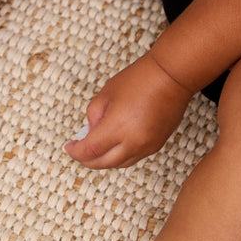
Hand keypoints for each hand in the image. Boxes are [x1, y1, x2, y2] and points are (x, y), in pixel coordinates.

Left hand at [65, 52, 193, 168]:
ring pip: (120, 164)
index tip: (69, 147)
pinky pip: (134, 158)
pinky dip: (120, 156)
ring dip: (104, 161)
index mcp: (116, 128)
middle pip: (103, 163)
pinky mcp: (157, 145)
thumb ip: (94, 116)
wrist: (171, 76)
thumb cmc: (139, 79)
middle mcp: (132, 142)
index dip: (76, 152)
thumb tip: (91, 132)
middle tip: (79, 152)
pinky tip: (114, 147)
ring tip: (95, 151)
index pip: (90, 151)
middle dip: (87, 160)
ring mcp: (146, 146)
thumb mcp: (106, 94)